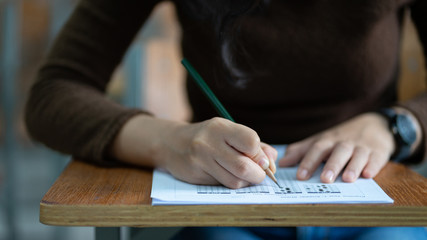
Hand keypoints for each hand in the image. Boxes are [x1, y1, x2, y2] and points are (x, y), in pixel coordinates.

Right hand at [160, 117, 277, 187]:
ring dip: (245, 182)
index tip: (260, 159)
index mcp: (221, 127)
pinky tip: (226, 174)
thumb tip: (272, 161)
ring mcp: (200, 160)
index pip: (251, 142)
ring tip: (242, 174)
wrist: (172, 143)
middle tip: (258, 174)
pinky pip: (222, 185)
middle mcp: (208, 142)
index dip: (260, 154)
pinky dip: (230, 183)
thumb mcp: (230, 132)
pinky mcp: (195, 175)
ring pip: (234, 181)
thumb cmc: (208, 137)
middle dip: (258, 175)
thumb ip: (255, 145)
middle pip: (244, 167)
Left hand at [278, 113, 393, 182]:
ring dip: (353, 167)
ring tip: (347, 179)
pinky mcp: (379, 152)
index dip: (308, 162)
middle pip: (337, 152)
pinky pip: (376, 158)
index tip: (300, 176)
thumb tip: (281, 163)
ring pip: (357, 155)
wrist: (374, 125)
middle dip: (331, 165)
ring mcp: (362, 147)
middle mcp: (344, 143)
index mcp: (328, 141)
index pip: (316, 149)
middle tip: (325, 179)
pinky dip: (373, 166)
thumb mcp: (320, 140)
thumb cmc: (340, 138)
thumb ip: (301, 151)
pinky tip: (369, 174)